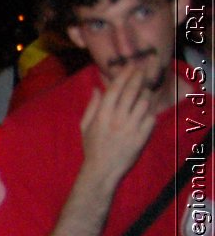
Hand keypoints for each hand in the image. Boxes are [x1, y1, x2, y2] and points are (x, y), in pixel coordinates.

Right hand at [79, 66, 155, 186]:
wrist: (102, 170)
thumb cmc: (92, 147)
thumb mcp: (85, 125)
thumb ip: (92, 106)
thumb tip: (96, 88)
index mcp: (102, 115)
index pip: (115, 89)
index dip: (124, 75)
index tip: (130, 65)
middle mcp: (117, 119)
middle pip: (131, 92)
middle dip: (138, 77)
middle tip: (144, 67)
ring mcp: (131, 128)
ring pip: (143, 103)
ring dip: (146, 93)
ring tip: (146, 87)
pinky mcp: (141, 138)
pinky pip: (151, 119)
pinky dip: (150, 112)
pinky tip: (147, 109)